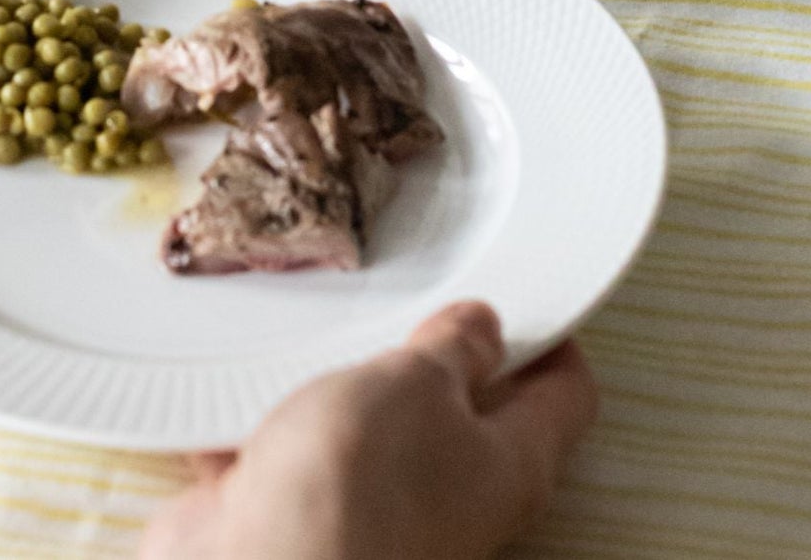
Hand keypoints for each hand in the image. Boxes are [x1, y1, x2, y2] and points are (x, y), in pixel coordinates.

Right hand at [140, 302, 597, 559]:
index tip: (527, 297)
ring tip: (321, 327)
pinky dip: (268, 419)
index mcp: (510, 465)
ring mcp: (378, 509)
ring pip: (374, 429)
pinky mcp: (307, 513)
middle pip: (465, 415)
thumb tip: (484, 330)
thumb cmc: (362, 485)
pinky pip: (292, 452)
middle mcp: (454, 499)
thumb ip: (454, 349)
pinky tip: (247, 379)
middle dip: (433, 354)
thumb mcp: (421, 382)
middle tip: (415, 299)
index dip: (552, 339)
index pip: (562, 395)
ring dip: (342, 381)